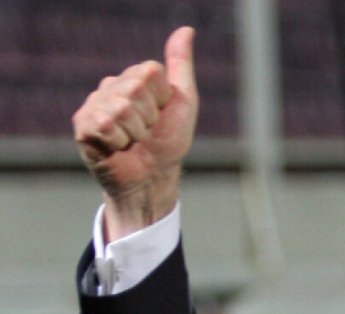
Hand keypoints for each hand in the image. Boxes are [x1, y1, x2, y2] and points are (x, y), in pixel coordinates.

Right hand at [73, 27, 197, 240]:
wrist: (154, 177)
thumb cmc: (168, 142)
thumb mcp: (183, 102)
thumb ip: (181, 66)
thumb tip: (186, 30)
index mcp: (134, 78)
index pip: (149, 72)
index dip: (162, 99)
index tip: (161, 115)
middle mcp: (111, 87)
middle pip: (135, 88)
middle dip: (149, 118)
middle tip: (146, 132)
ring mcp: (94, 105)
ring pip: (121, 108)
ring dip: (135, 133)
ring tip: (133, 141)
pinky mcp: (82, 126)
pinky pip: (104, 124)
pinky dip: (119, 142)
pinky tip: (117, 147)